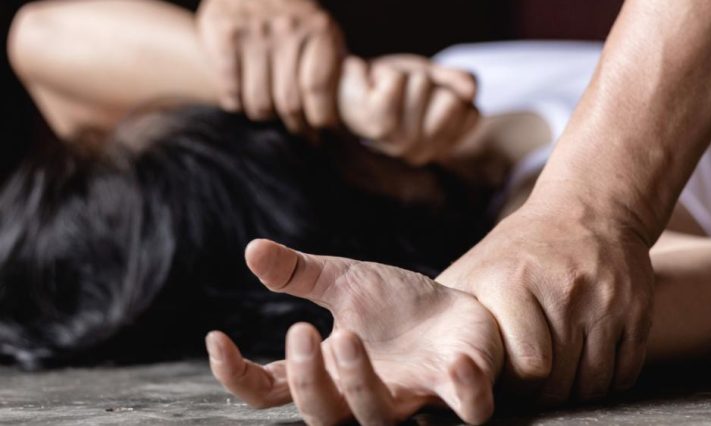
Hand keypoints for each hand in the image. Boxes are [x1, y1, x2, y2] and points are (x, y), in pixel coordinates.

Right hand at [197, 0, 343, 132]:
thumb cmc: (295, 13)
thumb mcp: (323, 30)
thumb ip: (334, 65)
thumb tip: (345, 115)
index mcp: (319, 30)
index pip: (319, 92)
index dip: (321, 123)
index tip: (322, 136)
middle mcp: (287, 29)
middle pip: (290, 103)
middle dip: (297, 127)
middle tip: (301, 134)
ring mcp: (254, 32)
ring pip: (259, 102)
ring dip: (265, 117)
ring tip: (271, 115)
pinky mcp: (224, 34)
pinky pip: (231, 89)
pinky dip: (236, 103)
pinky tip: (242, 101)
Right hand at [205, 239, 502, 423]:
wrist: (459, 311)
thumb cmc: (397, 306)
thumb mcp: (346, 282)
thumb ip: (301, 274)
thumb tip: (251, 249)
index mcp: (330, 369)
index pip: (271, 391)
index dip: (239, 376)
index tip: (217, 338)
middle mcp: (364, 393)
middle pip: (321, 413)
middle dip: (308, 380)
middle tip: (300, 332)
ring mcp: (414, 395)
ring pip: (377, 416)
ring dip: (358, 381)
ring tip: (346, 336)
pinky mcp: (462, 389)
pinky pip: (469, 406)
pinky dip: (465, 392)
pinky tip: (456, 365)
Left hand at [339, 55, 479, 165]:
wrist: (345, 82)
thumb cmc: (390, 85)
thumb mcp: (433, 80)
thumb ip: (459, 83)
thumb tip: (470, 90)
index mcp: (438, 148)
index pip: (471, 113)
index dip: (450, 91)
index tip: (424, 97)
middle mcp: (419, 153)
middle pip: (450, 100)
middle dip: (428, 83)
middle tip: (402, 92)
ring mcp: (397, 143)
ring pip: (422, 86)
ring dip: (405, 76)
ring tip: (386, 90)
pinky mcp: (374, 125)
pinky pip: (396, 82)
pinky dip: (386, 72)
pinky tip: (372, 86)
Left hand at [436, 195, 653, 403]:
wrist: (587, 212)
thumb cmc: (519, 251)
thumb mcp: (475, 268)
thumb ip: (450, 313)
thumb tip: (424, 360)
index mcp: (511, 281)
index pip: (527, 367)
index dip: (515, 385)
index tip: (507, 379)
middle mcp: (562, 288)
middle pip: (559, 381)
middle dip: (543, 396)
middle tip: (532, 389)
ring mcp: (605, 299)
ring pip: (594, 383)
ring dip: (574, 393)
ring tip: (557, 380)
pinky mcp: (637, 309)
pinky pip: (624, 372)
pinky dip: (605, 382)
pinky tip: (585, 367)